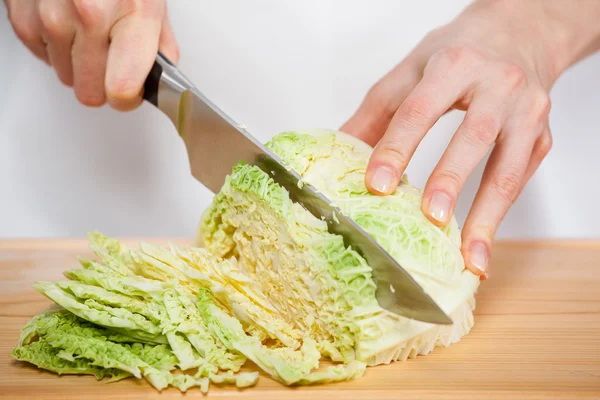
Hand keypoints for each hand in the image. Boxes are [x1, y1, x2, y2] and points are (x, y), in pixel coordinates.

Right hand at [4, 0, 178, 110]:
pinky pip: (42, 57)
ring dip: (77, 62)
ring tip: (88, 30)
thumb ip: (160, 44)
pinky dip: (54, 46)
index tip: (131, 91)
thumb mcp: (152, 1)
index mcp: (132, 14)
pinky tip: (67, 20)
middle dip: (102, 83)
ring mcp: (51, 15)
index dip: (127, 98)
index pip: (122, 90)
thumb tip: (161, 78)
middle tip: (110, 59)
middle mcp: (89, 15)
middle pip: (90, 93)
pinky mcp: (22, 14)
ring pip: (66, 77)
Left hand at [341, 0, 599, 277]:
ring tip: (468, 255)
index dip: (397, 148)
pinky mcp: (542, 136)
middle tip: (430, 218)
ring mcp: (527, 112)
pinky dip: (500, 215)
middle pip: (474, 135)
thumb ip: (376, 111)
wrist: (519, 34)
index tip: (377, 185)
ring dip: (487, 215)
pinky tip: (481, 244)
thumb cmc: (459, 54)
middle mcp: (497, 84)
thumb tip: (340, 152)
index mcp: (453, 65)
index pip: (420, 109)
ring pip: (509, 168)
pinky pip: (520, 180)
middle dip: (450, 179)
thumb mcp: (411, 69)